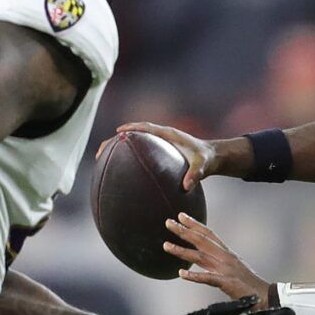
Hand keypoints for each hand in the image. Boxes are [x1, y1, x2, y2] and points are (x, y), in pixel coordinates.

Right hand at [99, 122, 217, 189]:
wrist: (212, 158)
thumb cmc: (207, 159)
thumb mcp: (203, 166)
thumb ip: (196, 174)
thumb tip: (186, 186)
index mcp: (169, 135)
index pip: (146, 128)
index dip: (132, 128)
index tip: (118, 132)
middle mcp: (161, 138)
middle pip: (133, 136)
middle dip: (115, 142)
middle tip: (101, 151)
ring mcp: (159, 145)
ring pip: (134, 146)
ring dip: (118, 152)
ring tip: (102, 163)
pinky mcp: (159, 154)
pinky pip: (140, 156)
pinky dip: (129, 162)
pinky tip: (120, 177)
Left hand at [164, 213, 270, 301]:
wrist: (264, 295)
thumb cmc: (247, 283)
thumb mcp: (233, 266)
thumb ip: (219, 259)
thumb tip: (205, 255)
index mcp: (227, 252)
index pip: (209, 234)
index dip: (195, 224)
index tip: (181, 215)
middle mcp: (225, 257)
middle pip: (201, 240)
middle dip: (184, 231)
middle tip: (168, 222)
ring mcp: (225, 269)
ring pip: (199, 257)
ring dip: (181, 251)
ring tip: (166, 245)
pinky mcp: (225, 282)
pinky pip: (207, 278)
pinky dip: (194, 275)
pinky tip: (181, 273)